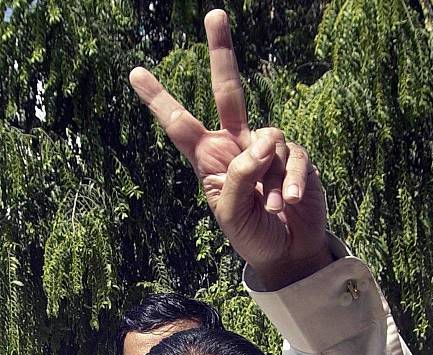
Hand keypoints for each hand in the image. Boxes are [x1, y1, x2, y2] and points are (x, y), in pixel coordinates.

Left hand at [129, 9, 332, 289]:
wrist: (287, 252)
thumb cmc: (251, 234)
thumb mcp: (230, 214)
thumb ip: (239, 175)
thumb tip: (265, 137)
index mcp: (210, 159)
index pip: (181, 125)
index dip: (160, 100)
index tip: (135, 73)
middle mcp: (237, 146)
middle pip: (228, 92)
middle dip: (221, 53)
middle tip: (214, 14)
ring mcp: (268, 150)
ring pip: (269, 138)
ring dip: (270, 178)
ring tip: (272, 207)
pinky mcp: (296, 158)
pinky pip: (295, 156)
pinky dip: (292, 181)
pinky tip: (289, 202)